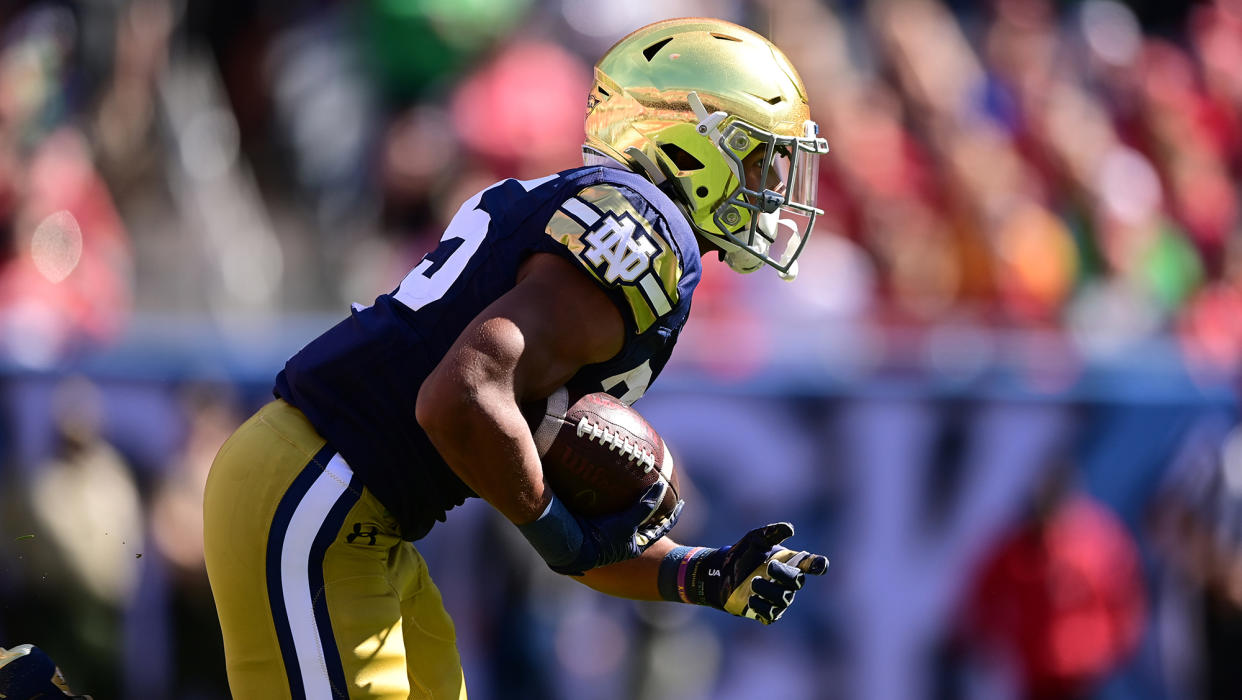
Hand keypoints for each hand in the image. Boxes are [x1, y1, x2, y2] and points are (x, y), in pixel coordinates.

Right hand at [552, 481, 682, 575]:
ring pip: (624, 516)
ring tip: (634, 486)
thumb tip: (660, 487)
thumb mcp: (626, 523)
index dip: (671, 517)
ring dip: (629, 503)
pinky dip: (610, 499)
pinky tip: (607, 484)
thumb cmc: (601, 539)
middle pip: (642, 523)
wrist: (571, 548)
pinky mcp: (595, 526)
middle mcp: (622, 542)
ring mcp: (609, 535)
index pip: (659, 529)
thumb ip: (644, 507)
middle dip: (649, 510)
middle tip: (657, 493)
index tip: (681, 503)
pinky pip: (607, 510)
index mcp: (633, 546)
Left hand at [660, 522, 827, 623]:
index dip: (817, 565)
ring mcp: (778, 599)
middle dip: (785, 574)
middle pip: (797, 582)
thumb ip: (771, 532)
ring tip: (753, 582)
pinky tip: (751, 599)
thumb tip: (790, 529)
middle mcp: (788, 583)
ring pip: (783, 599)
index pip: (809, 565)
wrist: (722, 573)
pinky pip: (770, 614)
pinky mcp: (766, 613)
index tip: (821, 565)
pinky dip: (762, 607)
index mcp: (789, 563)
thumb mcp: (754, 539)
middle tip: (770, 567)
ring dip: (769, 590)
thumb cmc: (743, 554)